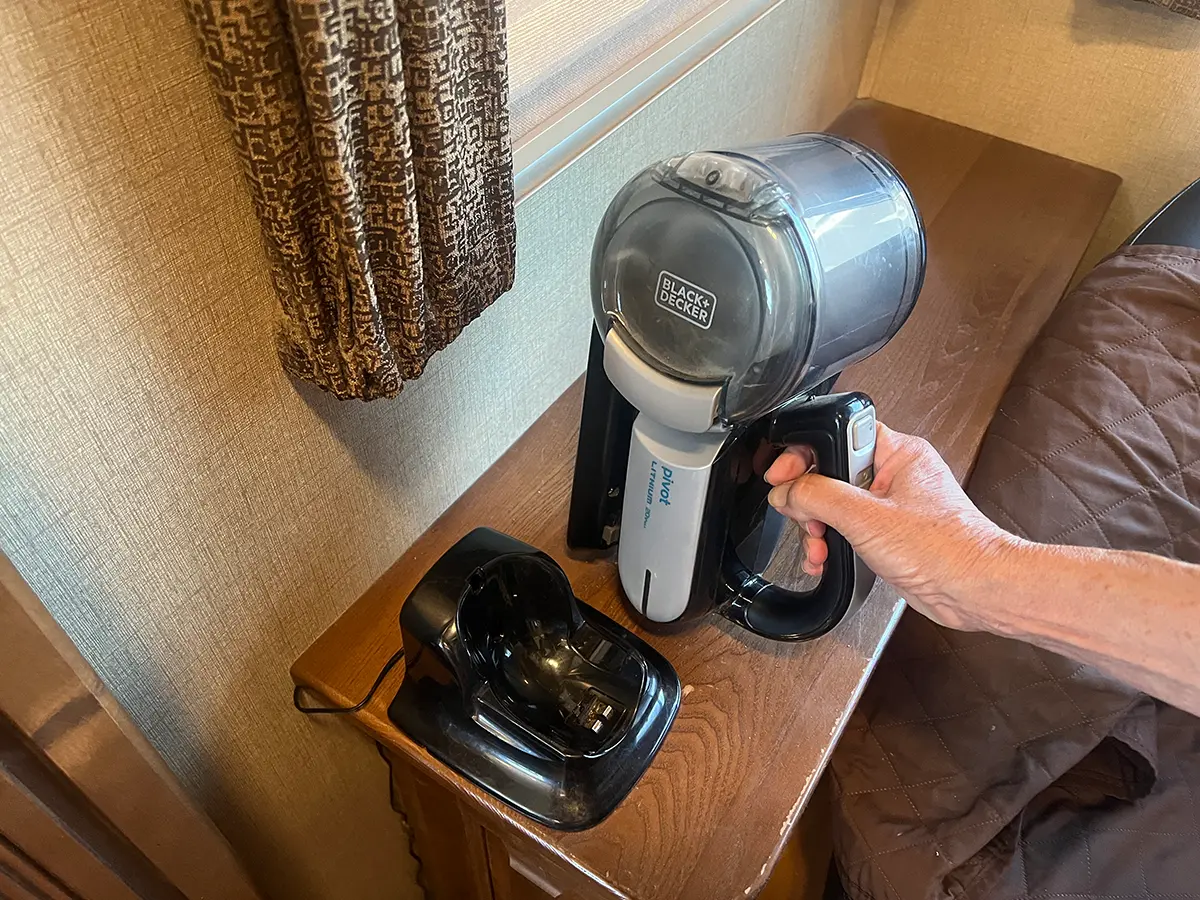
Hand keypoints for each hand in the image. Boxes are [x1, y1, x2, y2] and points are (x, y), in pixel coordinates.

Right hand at [763, 423, 1015, 630]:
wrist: (976, 592)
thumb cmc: (945, 551)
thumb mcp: (866, 517)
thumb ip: (818, 496)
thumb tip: (786, 489)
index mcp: (899, 452)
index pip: (839, 433)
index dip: (807, 452)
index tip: (785, 474)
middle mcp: (896, 474)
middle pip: (831, 471)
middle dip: (809, 500)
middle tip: (803, 517)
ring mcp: (892, 505)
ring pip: (836, 504)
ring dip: (817, 528)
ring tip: (817, 547)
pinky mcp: (890, 534)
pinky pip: (847, 528)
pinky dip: (832, 543)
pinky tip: (825, 559)